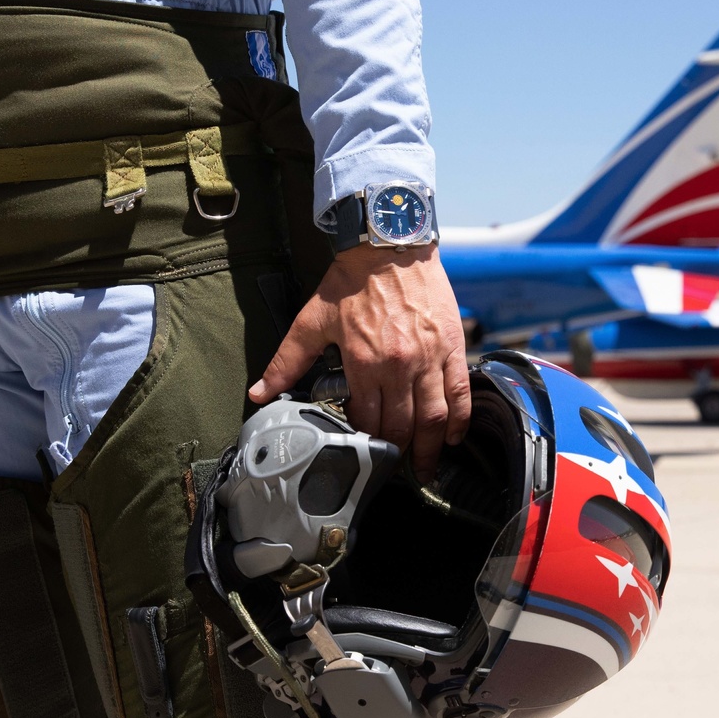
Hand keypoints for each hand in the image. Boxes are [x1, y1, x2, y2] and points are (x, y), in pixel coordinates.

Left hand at [251, 244, 470, 481]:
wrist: (390, 244)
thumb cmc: (350, 281)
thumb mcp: (312, 320)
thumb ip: (285, 361)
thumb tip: (258, 393)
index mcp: (364, 363)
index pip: (367, 421)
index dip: (365, 444)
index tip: (365, 456)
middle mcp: (399, 366)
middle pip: (402, 427)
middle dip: (398, 457)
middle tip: (395, 473)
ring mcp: (429, 357)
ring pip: (433, 417)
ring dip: (430, 449)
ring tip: (425, 468)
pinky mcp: (452, 346)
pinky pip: (459, 392)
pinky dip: (458, 419)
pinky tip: (453, 437)